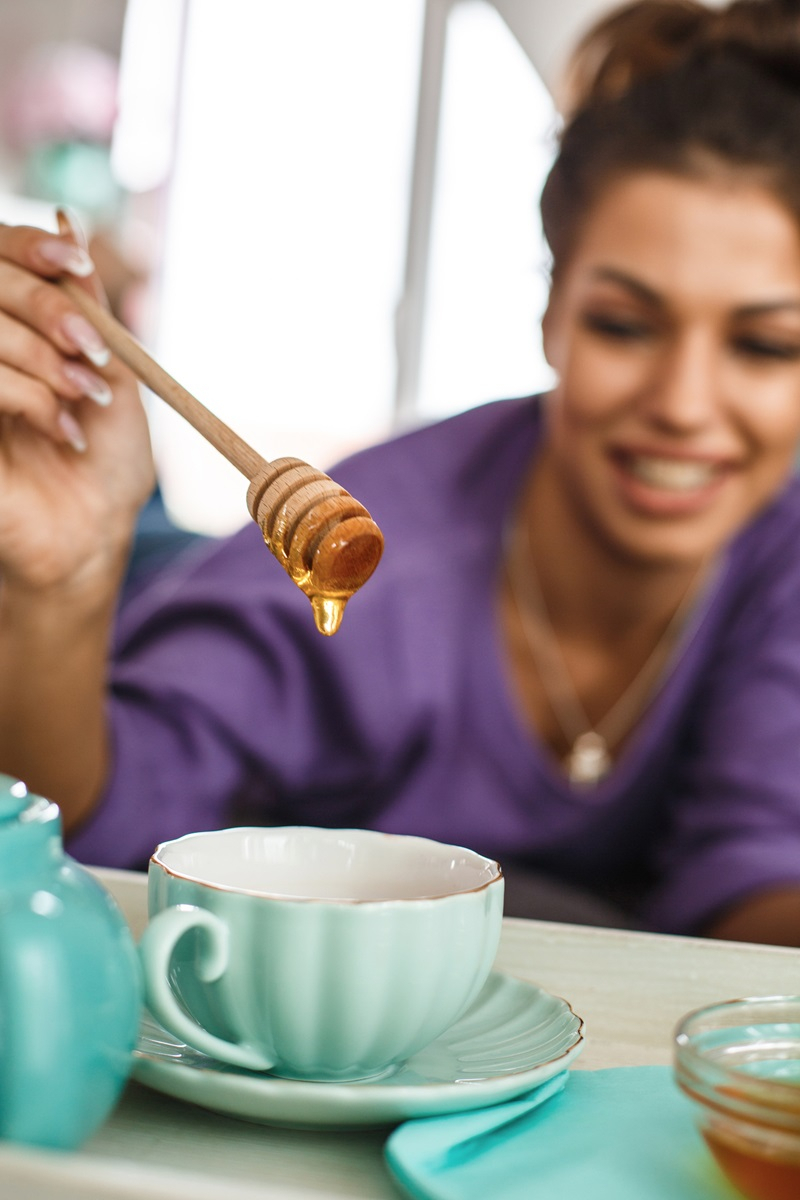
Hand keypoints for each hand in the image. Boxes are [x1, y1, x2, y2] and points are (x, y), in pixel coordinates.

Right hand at [0, 215, 154, 596]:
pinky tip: (61, 430)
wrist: (93, 536)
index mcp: (12, 327)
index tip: (74, 262)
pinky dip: (28, 397)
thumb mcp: (110, 370)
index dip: (27, 248)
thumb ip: (83, 303)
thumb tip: (64, 221)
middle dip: (47, 308)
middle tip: (93, 351)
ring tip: (86, 400)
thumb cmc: (103, 460)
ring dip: (45, 360)